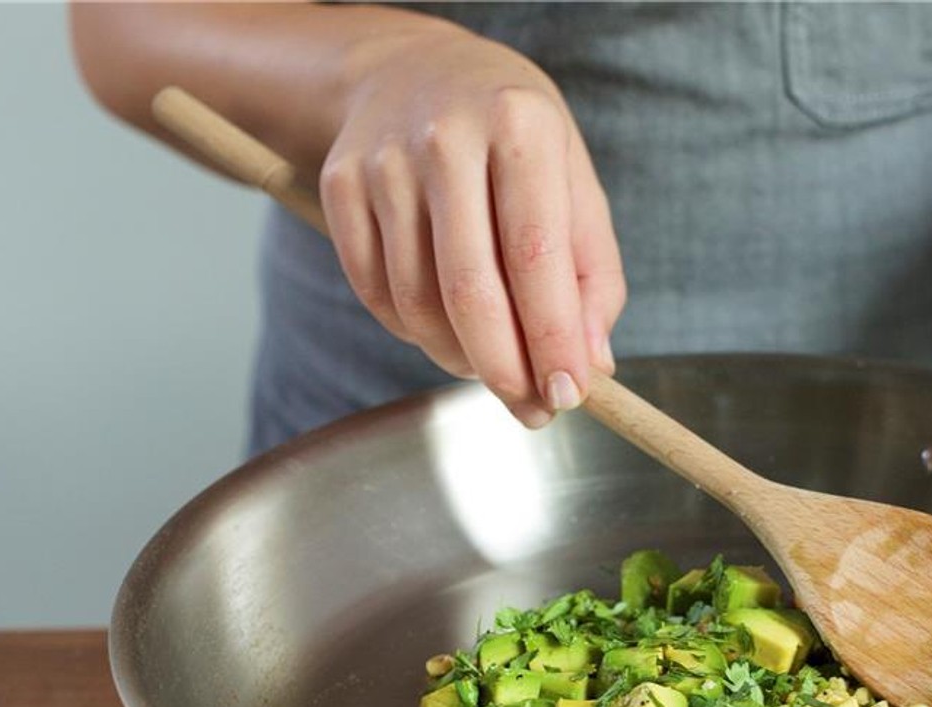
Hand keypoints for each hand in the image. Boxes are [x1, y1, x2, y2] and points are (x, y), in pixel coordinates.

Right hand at [320, 24, 623, 425]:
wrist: (411, 70)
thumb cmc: (512, 140)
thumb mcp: (573, 183)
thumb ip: (592, 276)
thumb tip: (591, 364)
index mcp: (520, 126)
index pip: (536, 257)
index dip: (551, 339)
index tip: (568, 395)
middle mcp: (446, 138)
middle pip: (469, 292)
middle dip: (505, 370)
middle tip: (532, 410)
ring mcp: (383, 162)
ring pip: (418, 304)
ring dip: (461, 358)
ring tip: (494, 362)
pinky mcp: (339, 186)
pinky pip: (377, 295)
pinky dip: (416, 333)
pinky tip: (446, 328)